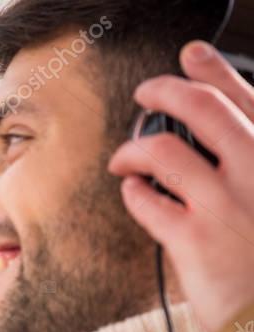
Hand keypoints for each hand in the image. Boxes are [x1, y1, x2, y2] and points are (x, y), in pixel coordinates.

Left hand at [108, 40, 253, 331]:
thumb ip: (248, 168)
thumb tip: (212, 142)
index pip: (247, 100)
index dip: (214, 72)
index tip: (191, 55)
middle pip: (202, 109)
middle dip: (164, 91)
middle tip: (144, 93)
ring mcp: (226, 205)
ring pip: (163, 151)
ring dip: (134, 149)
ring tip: (124, 158)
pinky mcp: (194, 240)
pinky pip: (147, 200)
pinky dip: (133, 191)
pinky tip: (131, 191)